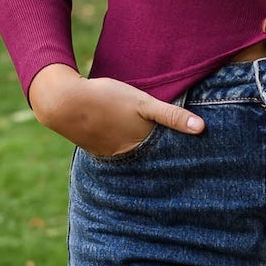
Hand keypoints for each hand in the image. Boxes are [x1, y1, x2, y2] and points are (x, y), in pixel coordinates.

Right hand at [28, 63, 205, 159]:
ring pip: (135, 158)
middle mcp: (128, 155)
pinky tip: (130, 147)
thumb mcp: (143, 102)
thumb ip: (172, 115)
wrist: (63, 103)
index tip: (199, 160)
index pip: (168, 155)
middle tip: (185, 167)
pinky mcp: (98, 150)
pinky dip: (128, 153)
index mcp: (142, 145)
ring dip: (146, 158)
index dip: (182, 155)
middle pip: (152, 160)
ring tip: (159, 157)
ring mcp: (111, 155)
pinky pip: (119, 155)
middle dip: (166, 162)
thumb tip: (202, 129)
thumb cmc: (107, 99)